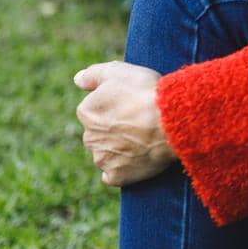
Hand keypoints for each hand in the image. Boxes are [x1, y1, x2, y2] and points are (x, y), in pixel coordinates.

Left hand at [73, 61, 177, 187]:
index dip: (116, 106)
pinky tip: (138, 159)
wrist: (170, 121)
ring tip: (144, 139)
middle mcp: (89, 137)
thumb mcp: (118, 72)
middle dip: (115, 129)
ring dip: (119, 149)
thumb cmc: (146, 93)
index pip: (95, 110)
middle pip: (100, 133)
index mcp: (86, 112)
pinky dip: (123, 169)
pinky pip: (114, 175)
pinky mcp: (116, 176)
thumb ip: (93, 74)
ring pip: (106, 154)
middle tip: (140, 121)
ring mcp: (102, 159)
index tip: (133, 103)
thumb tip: (77, 80)